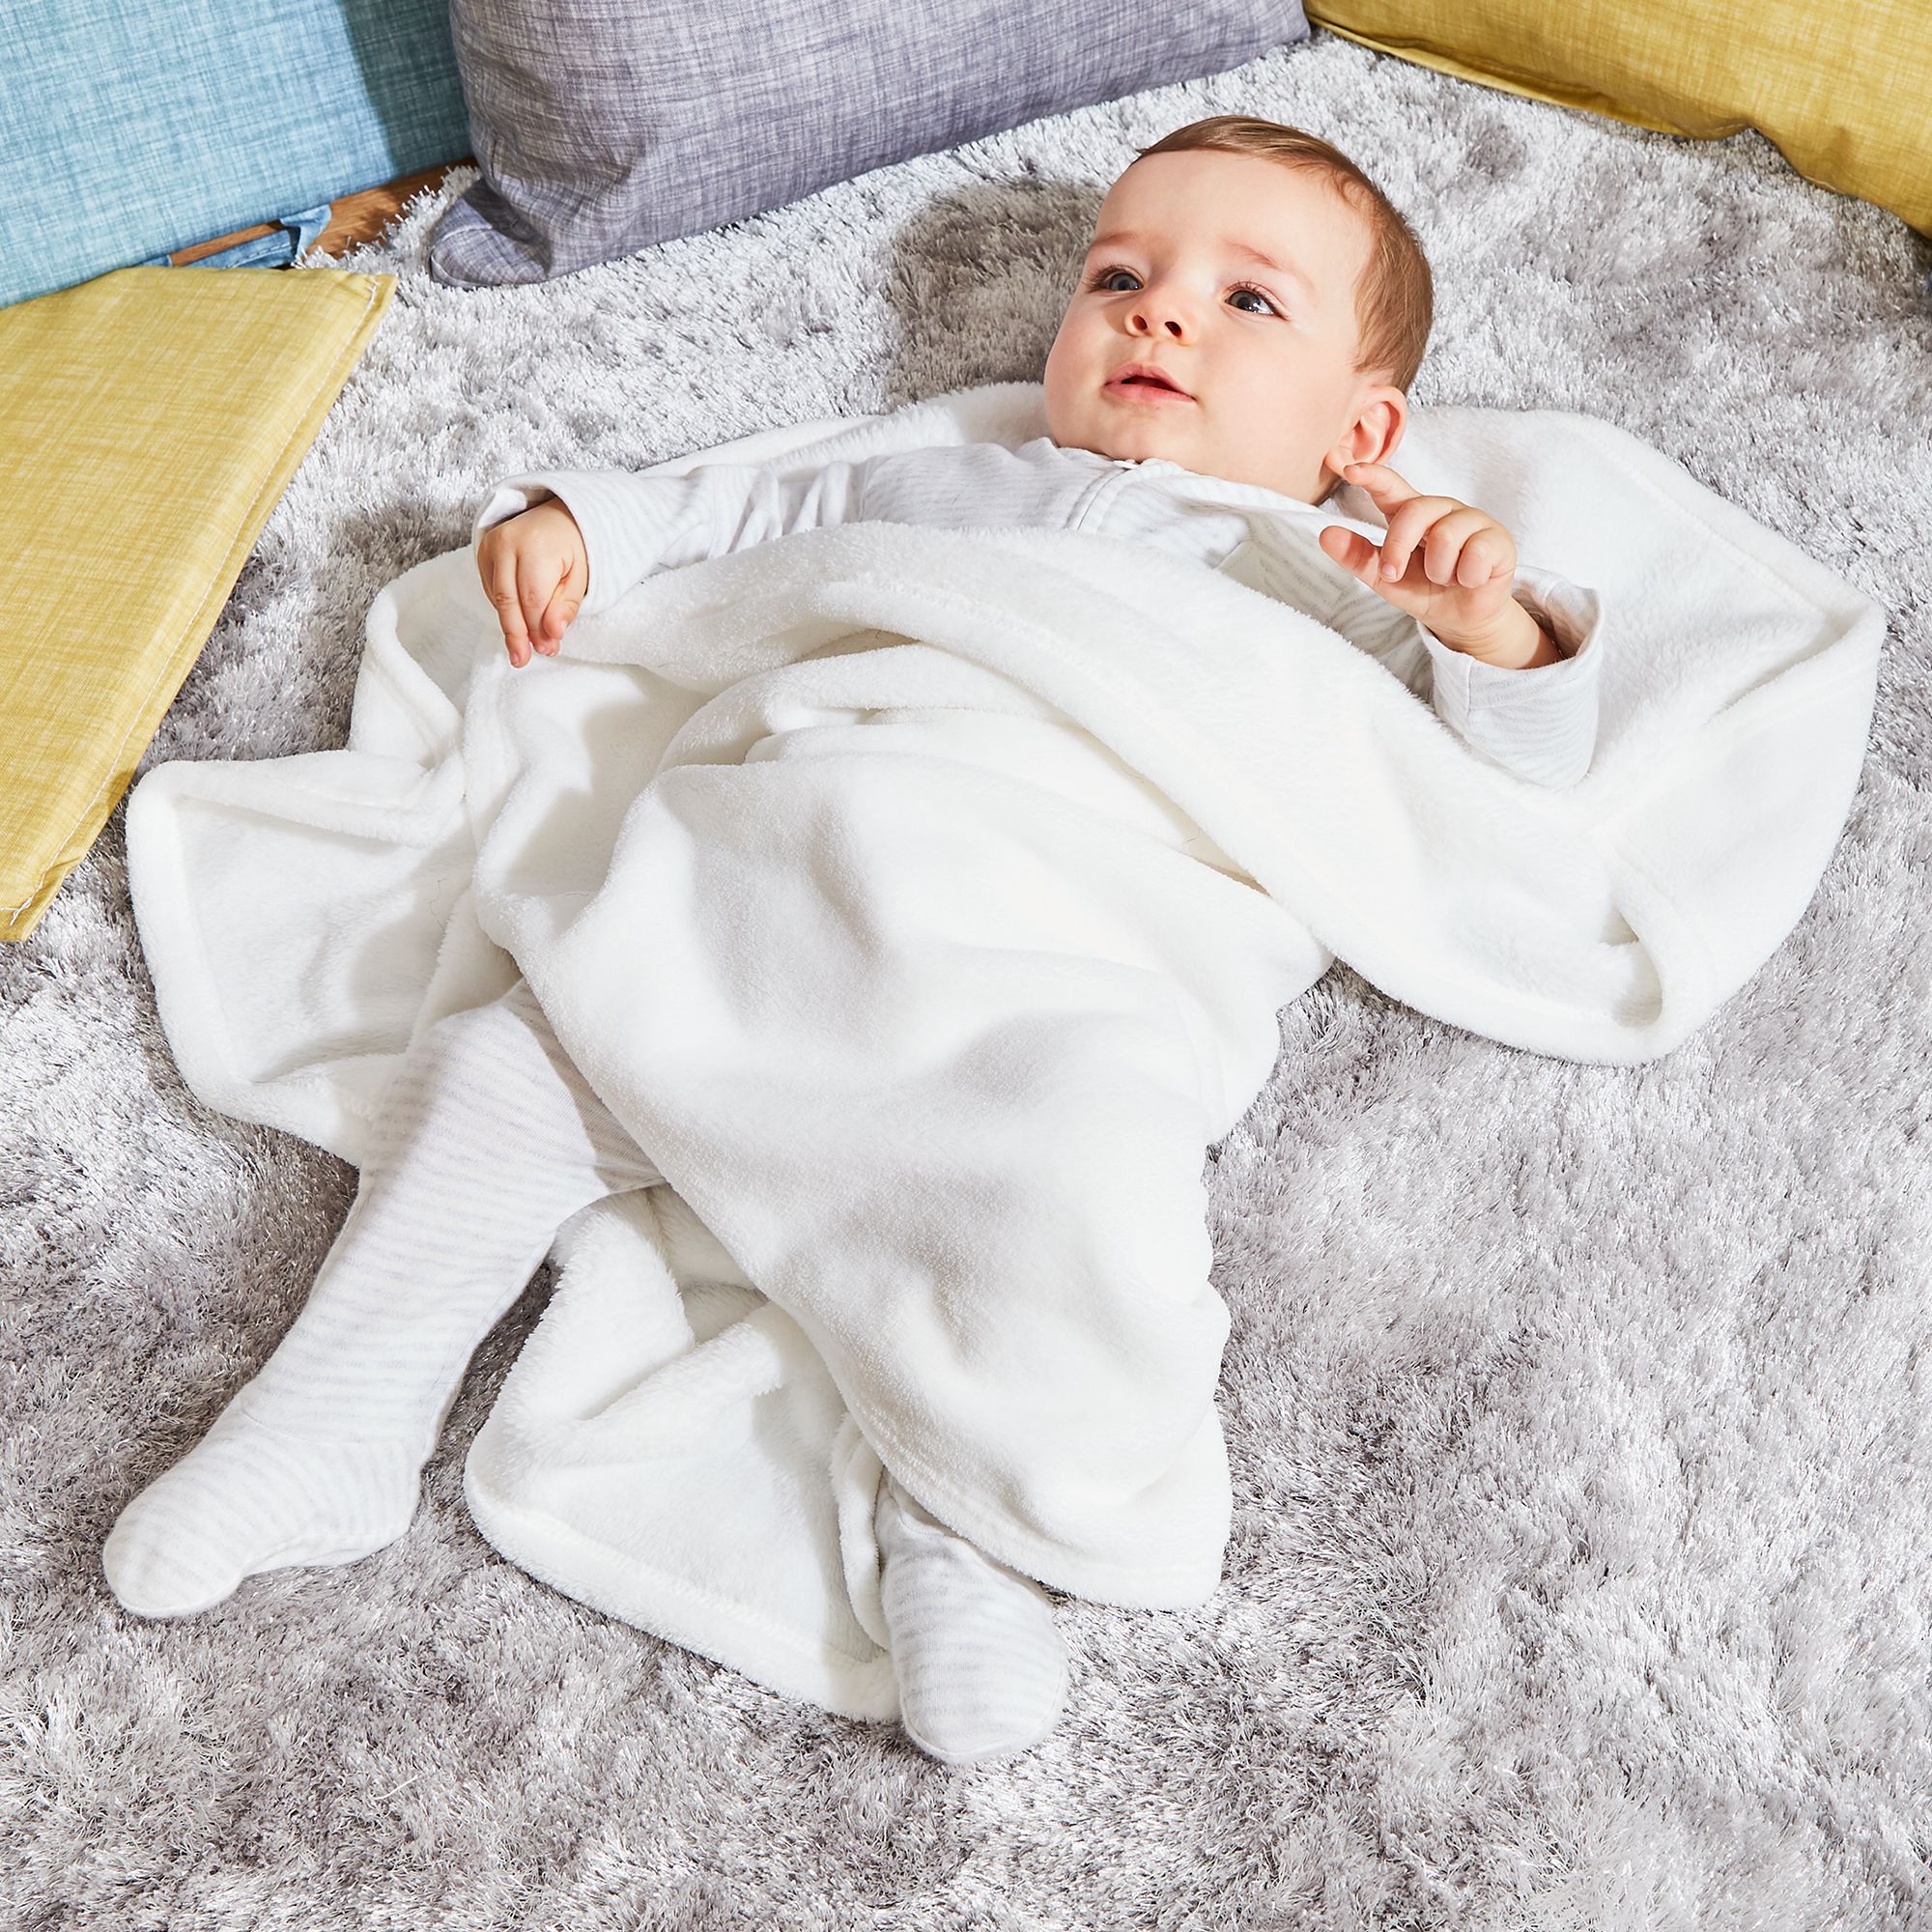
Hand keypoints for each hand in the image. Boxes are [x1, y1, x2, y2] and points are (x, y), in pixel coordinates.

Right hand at [475, 500, 588, 666]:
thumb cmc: (572, 546)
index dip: (538, 628)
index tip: (548, 648)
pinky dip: (504, 608)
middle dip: (517, 634)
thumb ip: (566, 605)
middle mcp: (508, 542)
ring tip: (522, 648)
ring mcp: (491, 545)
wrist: (556, 514)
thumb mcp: (581, 576)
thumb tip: (552, 634)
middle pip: (508, 599)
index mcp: (537, 546)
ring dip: (510, 625)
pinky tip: (518, 622)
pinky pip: (490, 589)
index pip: (533, 598)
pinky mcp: (483, 551)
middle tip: (521, 660)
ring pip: (497, 596)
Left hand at [1318, 461, 1549, 665]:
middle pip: (1416, 511)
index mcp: (1412, 513)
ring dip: (1440, 571)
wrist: (1461, 617)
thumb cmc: (1424, 589)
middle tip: (1393, 574)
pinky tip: (1472, 579)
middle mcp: (1442, 509)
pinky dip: (1468, 578)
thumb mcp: (1384, 578)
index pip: (1391, 487)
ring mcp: (1473, 520)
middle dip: (1398, 548)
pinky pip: (1476, 555)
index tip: (1349, 469)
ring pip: (1446, 537)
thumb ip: (1357, 556)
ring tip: (1447, 577)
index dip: (1372, 475)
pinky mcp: (1498, 538)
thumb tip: (1325, 535)